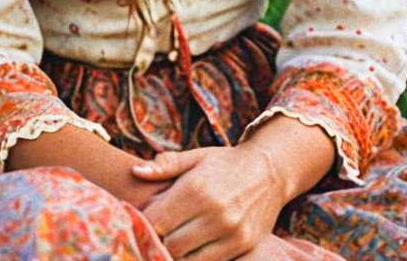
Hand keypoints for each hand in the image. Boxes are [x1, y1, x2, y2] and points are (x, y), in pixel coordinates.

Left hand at [133, 143, 286, 260]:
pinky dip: (196, 258)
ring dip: (177, 251)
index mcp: (196, 188)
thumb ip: (165, 165)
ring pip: (186, 258)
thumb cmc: (226, 163)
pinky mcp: (242, 246)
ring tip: (177, 236)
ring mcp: (230, 232)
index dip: (144, 222)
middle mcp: (213, 212)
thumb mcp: (196, 156)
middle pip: (168, 243)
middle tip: (160, 228)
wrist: (270, 171)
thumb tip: (136, 172)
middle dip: (159, 238)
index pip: (155, 220)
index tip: (145, 216)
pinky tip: (194, 244)